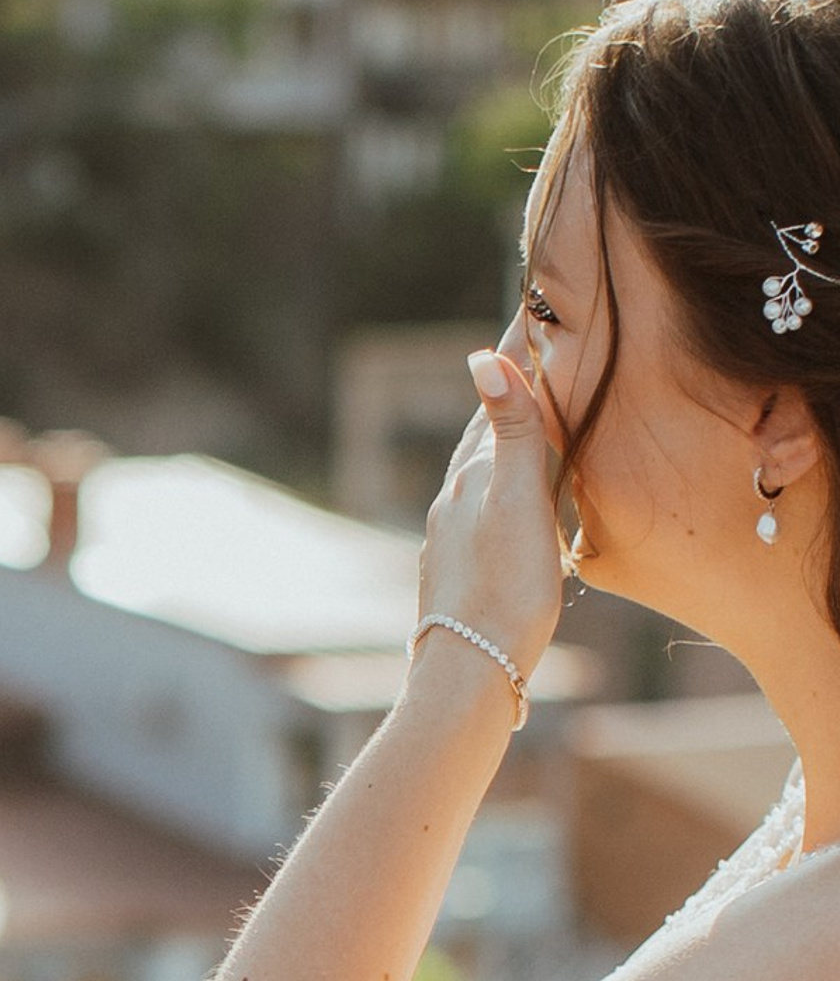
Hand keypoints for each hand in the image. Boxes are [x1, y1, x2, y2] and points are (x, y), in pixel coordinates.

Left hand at [412, 347, 566, 695]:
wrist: (470, 672)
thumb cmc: (504, 590)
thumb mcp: (516, 503)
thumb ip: (509, 432)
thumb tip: (481, 357)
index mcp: (472, 475)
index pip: (498, 397)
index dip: (515, 355)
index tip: (529, 309)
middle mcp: (454, 498)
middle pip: (485, 429)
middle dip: (508, 389)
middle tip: (529, 348)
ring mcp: (451, 534)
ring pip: (481, 469)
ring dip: (502, 437)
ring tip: (521, 415)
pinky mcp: (458, 568)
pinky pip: (482, 507)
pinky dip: (500, 483)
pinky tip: (506, 498)